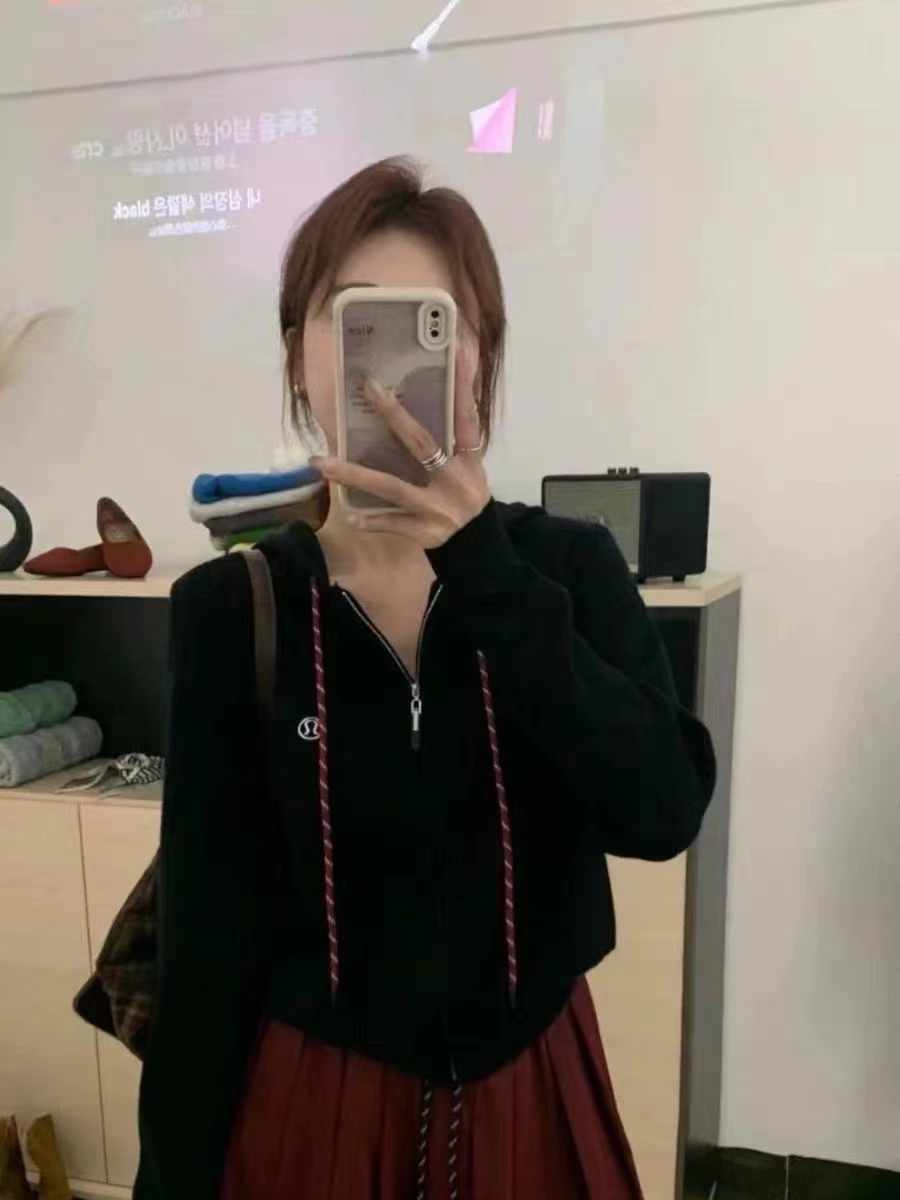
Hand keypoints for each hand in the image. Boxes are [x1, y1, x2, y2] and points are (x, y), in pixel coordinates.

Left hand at [309, 337, 490, 549]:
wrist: (475, 543)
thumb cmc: (465, 493)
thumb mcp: (471, 465)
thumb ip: (457, 434)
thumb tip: (448, 386)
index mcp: (469, 460)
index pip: (466, 418)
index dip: (461, 386)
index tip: (454, 351)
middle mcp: (455, 481)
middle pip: (422, 443)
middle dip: (395, 415)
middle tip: (369, 388)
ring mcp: (437, 508)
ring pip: (391, 486)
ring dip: (354, 474)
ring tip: (320, 462)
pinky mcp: (424, 532)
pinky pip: (390, 522)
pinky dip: (370, 519)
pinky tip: (348, 513)